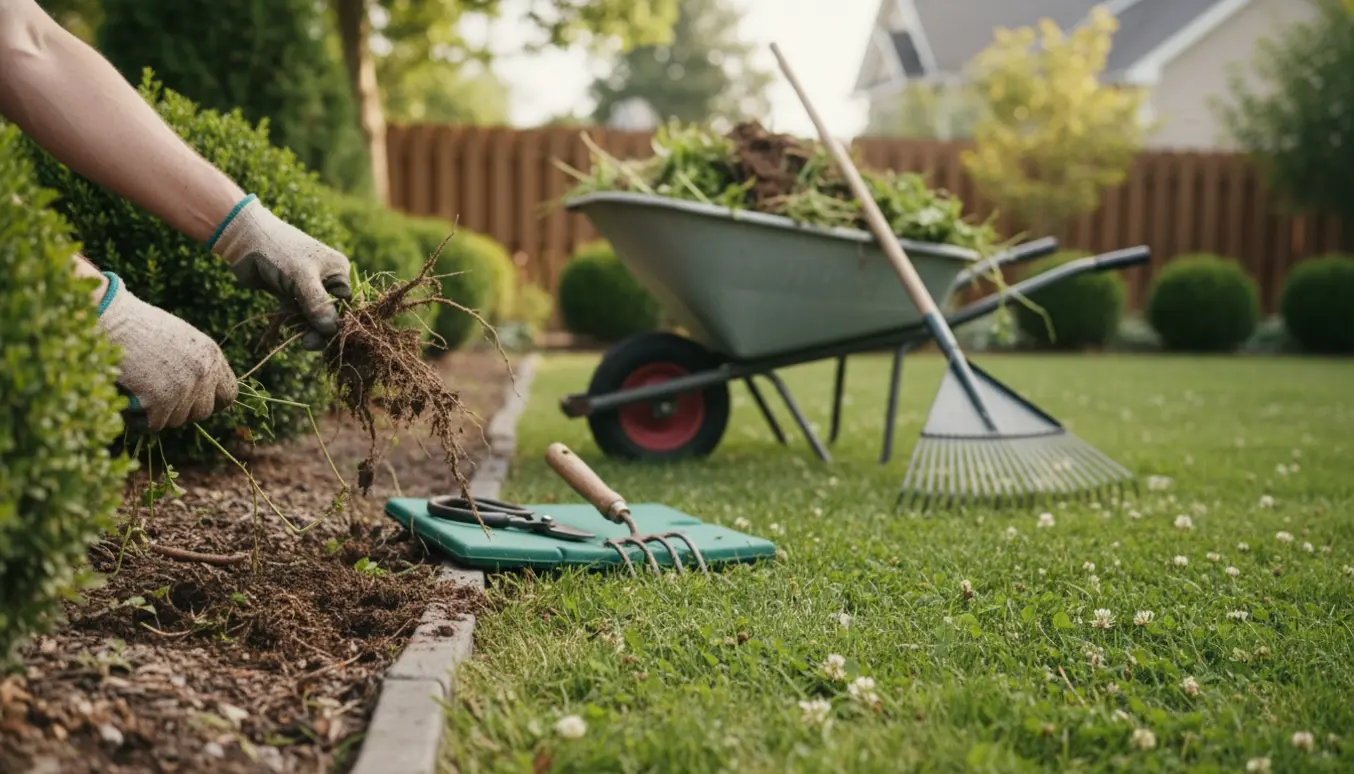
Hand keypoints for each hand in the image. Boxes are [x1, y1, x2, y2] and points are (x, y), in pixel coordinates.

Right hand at [96, 272, 238, 431]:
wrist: (108, 318)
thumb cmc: (137, 327)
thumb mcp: (180, 340)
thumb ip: (195, 365)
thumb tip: (201, 396)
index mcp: (211, 355)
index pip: (229, 394)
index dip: (211, 402)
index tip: (195, 404)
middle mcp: (204, 372)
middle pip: (202, 413)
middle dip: (181, 410)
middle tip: (157, 396)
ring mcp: (184, 387)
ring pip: (176, 420)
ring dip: (156, 412)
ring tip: (138, 388)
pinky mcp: (161, 400)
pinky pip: (154, 424)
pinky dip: (139, 418)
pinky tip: (128, 397)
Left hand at [210, 195, 351, 350]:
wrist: (244, 240)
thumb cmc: (279, 252)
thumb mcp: (302, 277)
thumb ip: (318, 304)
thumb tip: (332, 330)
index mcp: (338, 271)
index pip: (346, 304)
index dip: (339, 323)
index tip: (326, 338)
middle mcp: (327, 280)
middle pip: (331, 313)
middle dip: (321, 329)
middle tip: (307, 345)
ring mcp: (308, 287)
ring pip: (313, 316)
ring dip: (306, 328)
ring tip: (299, 338)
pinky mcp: (291, 294)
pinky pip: (298, 315)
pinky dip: (294, 323)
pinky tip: (288, 327)